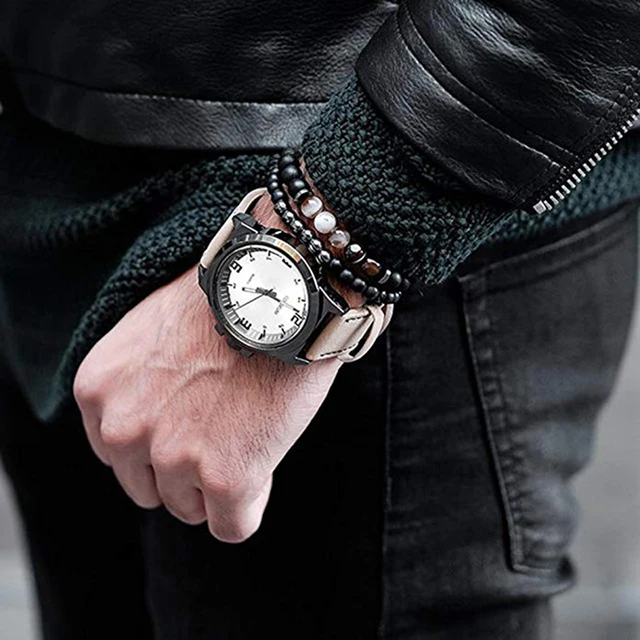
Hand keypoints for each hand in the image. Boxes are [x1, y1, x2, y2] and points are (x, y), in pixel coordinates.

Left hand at [73, 194, 343, 542]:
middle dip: (187, 468)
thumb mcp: (153, 334)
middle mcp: (123, 429)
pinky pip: (232, 526)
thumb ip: (138, 388)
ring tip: (248, 432)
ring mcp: (172, 455)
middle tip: (227, 427)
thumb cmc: (230, 301)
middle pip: (151, 489)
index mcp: (98, 391)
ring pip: (191, 509)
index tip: (197, 418)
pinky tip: (264, 461)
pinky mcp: (225, 477)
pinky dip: (249, 505)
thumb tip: (157, 435)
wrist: (282, 286)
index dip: (165, 441)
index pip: (118, 456)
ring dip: (219, 484)